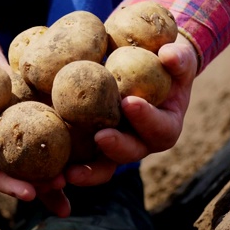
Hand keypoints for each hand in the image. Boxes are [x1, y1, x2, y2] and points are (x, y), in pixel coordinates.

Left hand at [66, 34, 197, 185]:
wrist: (144, 69)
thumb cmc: (166, 62)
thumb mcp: (178, 56)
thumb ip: (178, 57)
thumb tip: (168, 55)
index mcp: (165, 126)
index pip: (160, 128)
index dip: (147, 119)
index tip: (130, 102)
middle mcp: (141, 142)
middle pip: (132, 153)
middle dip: (117, 147)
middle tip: (101, 136)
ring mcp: (116, 146)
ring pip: (104, 166)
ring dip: (88, 172)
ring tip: (68, 173)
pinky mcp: (92, 144)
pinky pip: (81, 159)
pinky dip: (67, 165)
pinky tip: (50, 171)